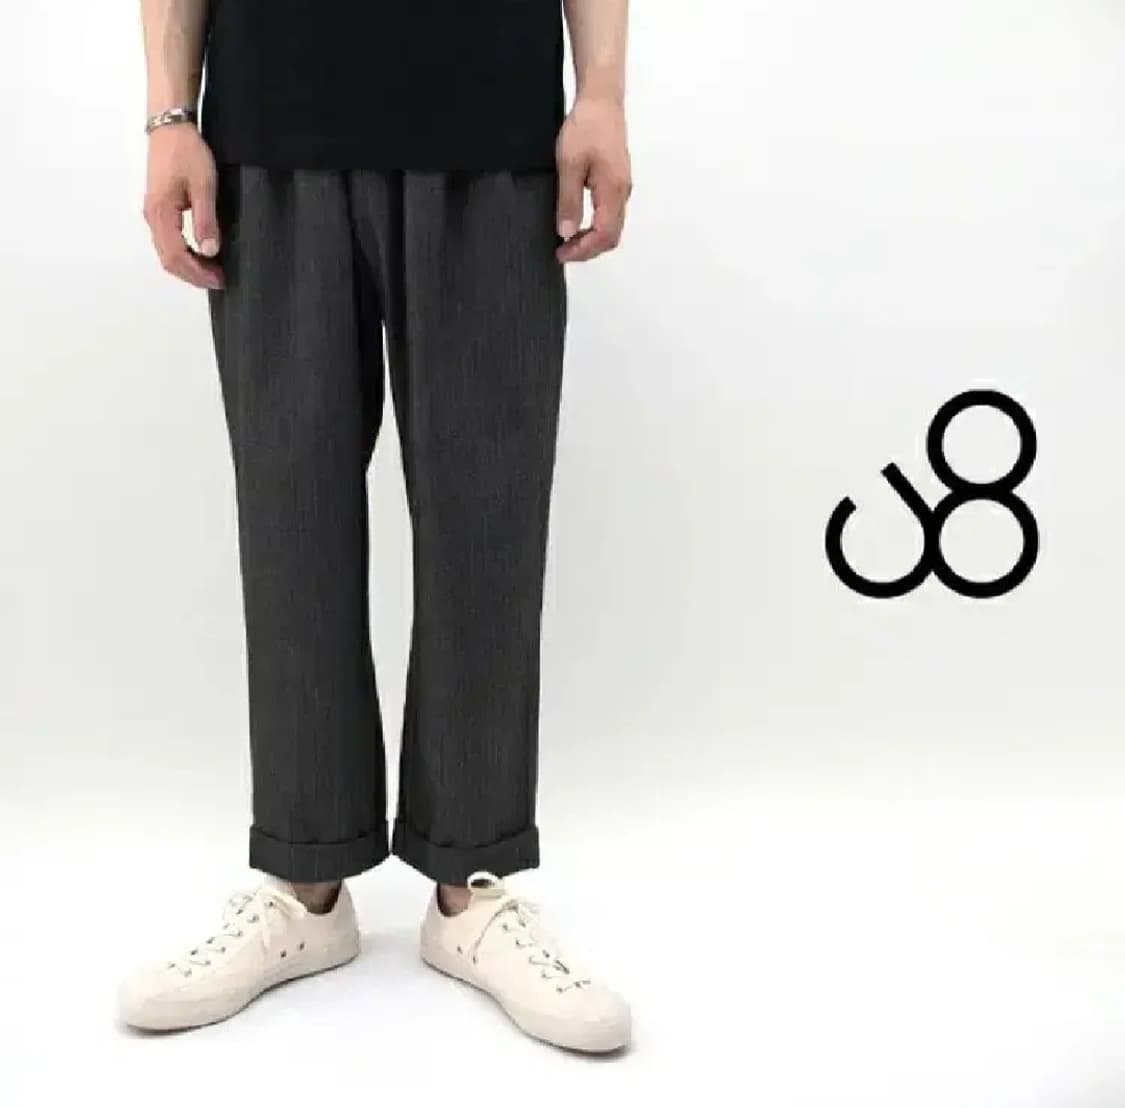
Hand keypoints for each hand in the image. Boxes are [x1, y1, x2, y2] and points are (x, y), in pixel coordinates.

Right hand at [143, 124, 222, 289]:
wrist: (170, 125)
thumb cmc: (187, 152)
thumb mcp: (203, 185)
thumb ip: (206, 220)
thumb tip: (210, 252)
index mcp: (160, 214)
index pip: (176, 256)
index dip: (197, 273)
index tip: (219, 280)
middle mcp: (152, 217)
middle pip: (168, 259)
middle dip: (193, 275)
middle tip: (219, 280)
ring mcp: (153, 213)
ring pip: (167, 252)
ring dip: (188, 266)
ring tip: (213, 271)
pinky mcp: (158, 208)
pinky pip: (168, 241)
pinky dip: (184, 254)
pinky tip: (201, 255)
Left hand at [555, 95, 632, 263]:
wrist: (602, 100)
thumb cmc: (587, 126)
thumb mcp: (569, 164)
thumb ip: (569, 201)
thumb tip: (567, 232)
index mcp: (613, 190)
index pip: (603, 235)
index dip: (583, 250)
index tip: (562, 253)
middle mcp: (622, 193)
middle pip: (611, 237)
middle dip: (588, 250)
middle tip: (563, 252)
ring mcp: (622, 187)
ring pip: (612, 227)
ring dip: (592, 239)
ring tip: (568, 241)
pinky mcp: (618, 181)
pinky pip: (611, 214)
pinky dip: (596, 226)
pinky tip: (579, 222)